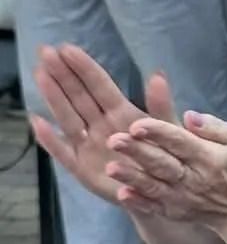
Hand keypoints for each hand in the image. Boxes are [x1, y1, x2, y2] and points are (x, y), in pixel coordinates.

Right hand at [31, 45, 177, 204]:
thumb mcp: (170, 133)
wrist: (164, 195)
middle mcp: (101, 126)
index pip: (100, 86)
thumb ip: (161, 107)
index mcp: (122, 114)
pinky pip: (64, 153)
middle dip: (62, 75)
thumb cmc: (168, 160)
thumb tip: (158, 75)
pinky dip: (50, 139)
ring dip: (54, 97)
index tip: (67, 48)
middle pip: (79, 97)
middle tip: (45, 51)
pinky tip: (37, 122)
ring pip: (68, 118)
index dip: (84, 68)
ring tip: (40, 74)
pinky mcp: (83, 169)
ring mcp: (90, 146)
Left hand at [104, 112, 226, 228]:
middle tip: (114, 140)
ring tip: (111, 168)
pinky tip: (122, 195)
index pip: (180, 142)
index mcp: (209, 158)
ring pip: (153, 186)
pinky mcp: (175, 212)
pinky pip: (154, 208)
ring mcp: (182, 198)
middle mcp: (193, 178)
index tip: (138, 124)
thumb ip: (214, 127)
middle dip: (138, 152)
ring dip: (131, 178)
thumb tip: (189, 116)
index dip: (159, 132)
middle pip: (162, 163)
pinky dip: (138, 202)